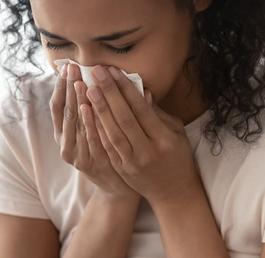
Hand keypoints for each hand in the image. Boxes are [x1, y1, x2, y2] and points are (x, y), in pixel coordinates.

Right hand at [49, 64, 137, 199]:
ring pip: (75, 124)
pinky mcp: (88, 164)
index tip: (66, 66)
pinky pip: (88, 139)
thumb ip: (97, 106)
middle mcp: (65, 144)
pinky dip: (88, 123)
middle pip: (65, 111)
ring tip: (79, 82)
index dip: (60, 86)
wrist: (119, 187)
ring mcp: (76, 155)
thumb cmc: (110, 151)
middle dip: (68, 88)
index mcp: (64, 133)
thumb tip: (106, 75)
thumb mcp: (98, 128)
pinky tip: (88, 108)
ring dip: (77, 102)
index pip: (57, 105)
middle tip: (72, 67)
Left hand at [85, 65, 202, 204]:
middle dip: (108, 93)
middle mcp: (147, 151)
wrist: (173, 192)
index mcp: (164, 139)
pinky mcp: (121, 169)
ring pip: (112, 132)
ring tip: (87, 89)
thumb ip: (157, 113)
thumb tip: (141, 90)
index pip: (141, 109)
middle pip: (124, 118)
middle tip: (96, 72)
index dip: (126, 89)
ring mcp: (132, 162)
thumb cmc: (177, 156)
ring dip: (98, 109)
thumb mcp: (176, 132)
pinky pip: (106, 146)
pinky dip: (96, 128)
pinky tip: (87, 113)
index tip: (114, 71)